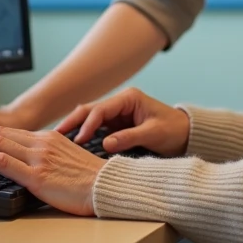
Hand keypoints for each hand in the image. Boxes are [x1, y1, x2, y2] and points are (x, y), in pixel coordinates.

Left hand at [0, 128, 103, 215]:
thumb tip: (32, 163)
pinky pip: (0, 161)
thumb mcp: (68, 159)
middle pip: (0, 133)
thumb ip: (50, 156)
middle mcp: (42, 143)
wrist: (107, 187)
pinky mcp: (36, 175)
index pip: (12, 132)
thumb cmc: (92, 180)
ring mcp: (38, 157)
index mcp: (50, 138)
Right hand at [55, 87, 189, 157]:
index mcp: (128, 98)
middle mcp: (120, 103)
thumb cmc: (173, 130)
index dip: (87, 124)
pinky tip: (72, 144)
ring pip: (90, 119)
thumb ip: (129, 137)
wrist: (187, 134)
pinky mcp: (117, 125)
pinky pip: (96, 129)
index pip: (101, 109)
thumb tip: (105, 144)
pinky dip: (84, 135)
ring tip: (57, 140)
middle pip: (90, 110)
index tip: (78, 140)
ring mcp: (118, 114)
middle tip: (55, 135)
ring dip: (75, 128)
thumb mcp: (153, 134)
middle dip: (73, 122)